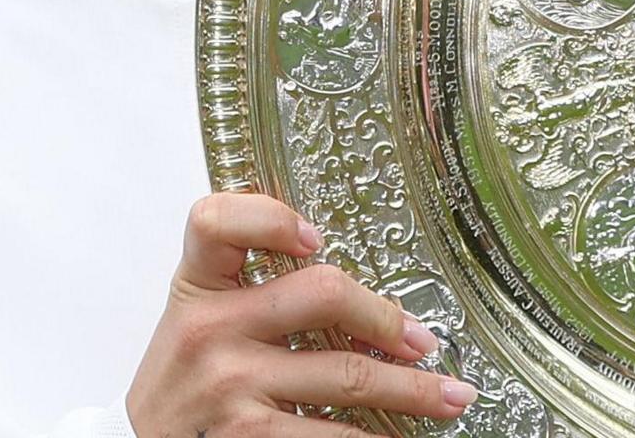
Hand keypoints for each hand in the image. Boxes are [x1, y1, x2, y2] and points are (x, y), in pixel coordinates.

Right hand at [126, 193, 477, 435]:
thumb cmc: (185, 381)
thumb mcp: (196, 318)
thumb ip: (249, 288)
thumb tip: (354, 292)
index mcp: (197, 286)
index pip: (218, 221)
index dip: (272, 218)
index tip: (318, 237)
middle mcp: (210, 330)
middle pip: (321, 294)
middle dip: (388, 318)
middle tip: (424, 340)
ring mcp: (230, 385)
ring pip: (348, 375)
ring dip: (411, 390)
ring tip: (448, 396)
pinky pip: (332, 435)